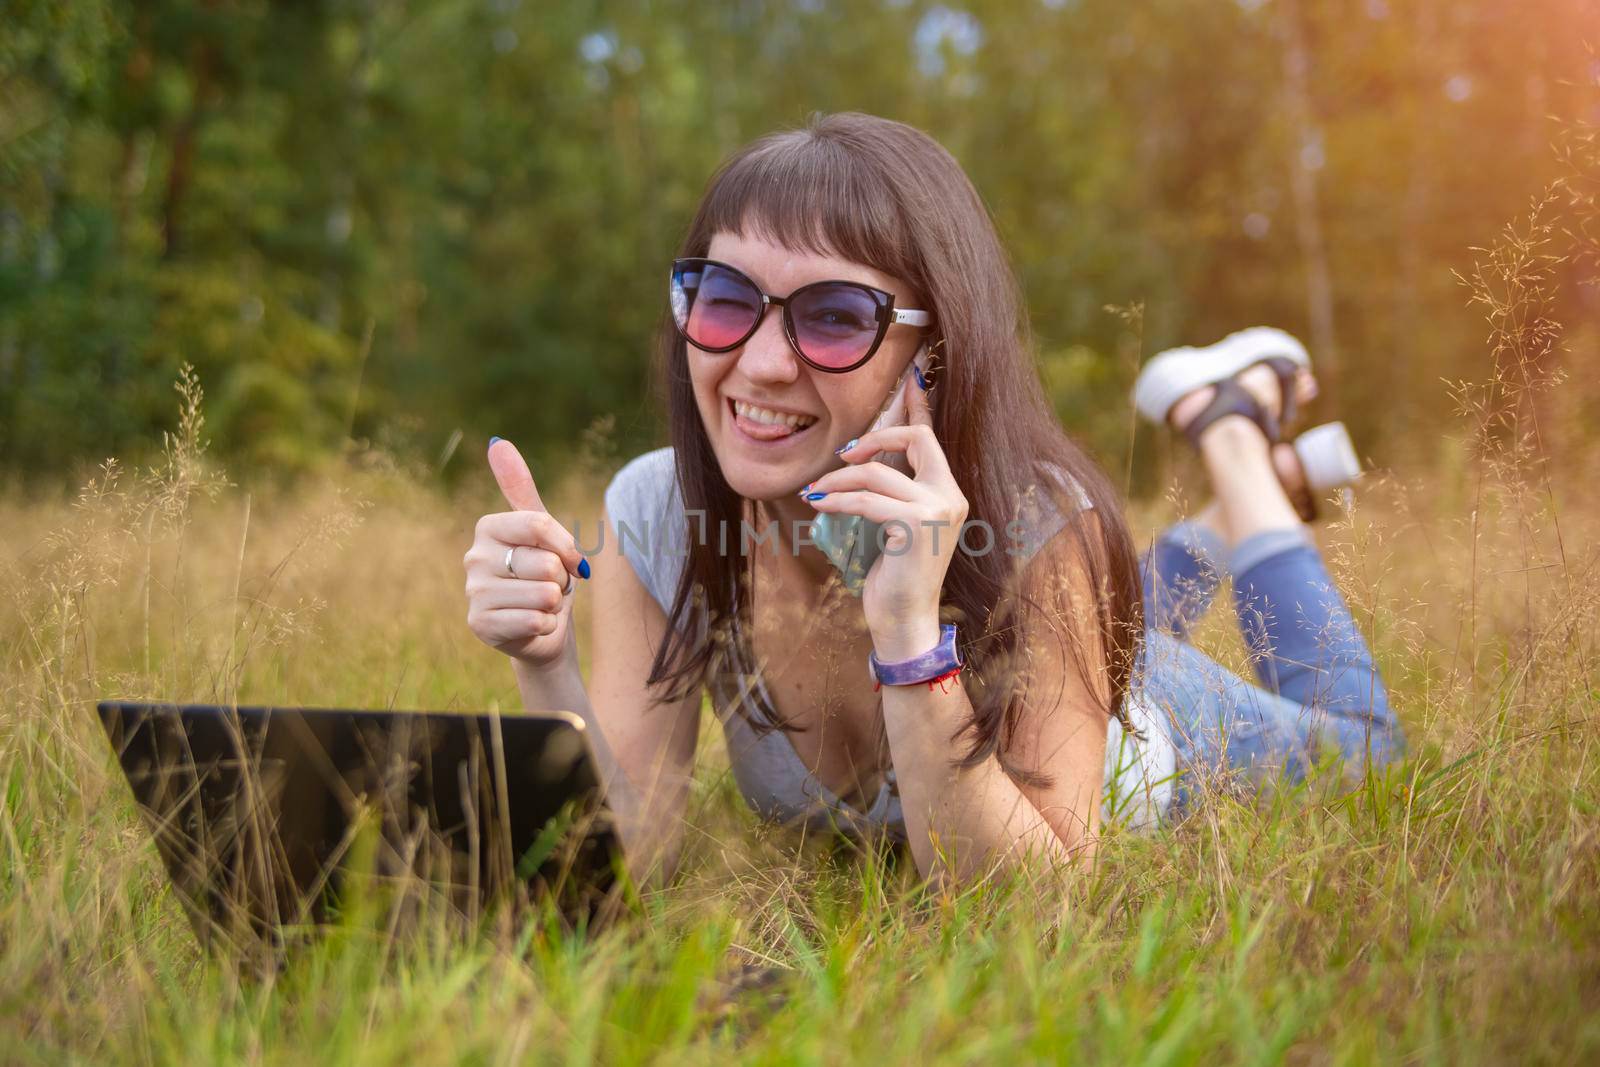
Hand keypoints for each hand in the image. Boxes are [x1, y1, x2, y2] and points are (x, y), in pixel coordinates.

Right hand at [463, 437, 589, 667]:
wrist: (542, 629)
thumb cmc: (544, 576)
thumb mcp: (540, 530)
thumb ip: (520, 487)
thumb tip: (496, 441)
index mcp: (487, 527)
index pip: (540, 525)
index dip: (568, 547)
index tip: (573, 560)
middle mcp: (473, 557)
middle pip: (545, 563)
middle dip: (561, 580)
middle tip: (549, 586)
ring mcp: (473, 593)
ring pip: (544, 594)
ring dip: (554, 605)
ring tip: (541, 605)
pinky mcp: (480, 625)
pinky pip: (534, 620)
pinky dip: (546, 626)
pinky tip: (534, 625)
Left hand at [806, 378, 966, 658]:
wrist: (903, 620)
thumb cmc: (894, 576)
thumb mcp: (893, 526)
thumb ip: (889, 493)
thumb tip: (857, 463)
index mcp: (948, 492)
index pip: (933, 437)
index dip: (920, 405)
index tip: (913, 376)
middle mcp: (951, 496)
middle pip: (915, 438)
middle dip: (874, 437)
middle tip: (841, 455)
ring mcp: (938, 510)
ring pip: (878, 472)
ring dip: (838, 480)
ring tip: (815, 492)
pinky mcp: (918, 525)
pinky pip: (866, 500)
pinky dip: (837, 500)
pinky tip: (817, 504)